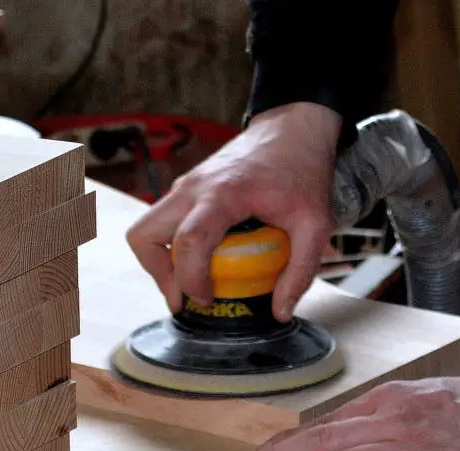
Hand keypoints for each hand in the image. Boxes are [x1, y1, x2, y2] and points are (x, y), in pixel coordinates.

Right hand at [125, 102, 340, 320]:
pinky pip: (161, 223)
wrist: (293, 130)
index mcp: (222, 194)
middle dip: (159, 274)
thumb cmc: (302, 170)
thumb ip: (301, 269)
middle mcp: (193, 188)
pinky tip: (199, 260)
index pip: (188, 241)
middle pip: (144, 235)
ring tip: (188, 282)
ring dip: (159, 262)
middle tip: (185, 296)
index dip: (189, 279)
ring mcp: (184, 186)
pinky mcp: (186, 189)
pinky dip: (170, 248)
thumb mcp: (315, 223)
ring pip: (145, 230)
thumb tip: (280, 311)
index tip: (206, 299)